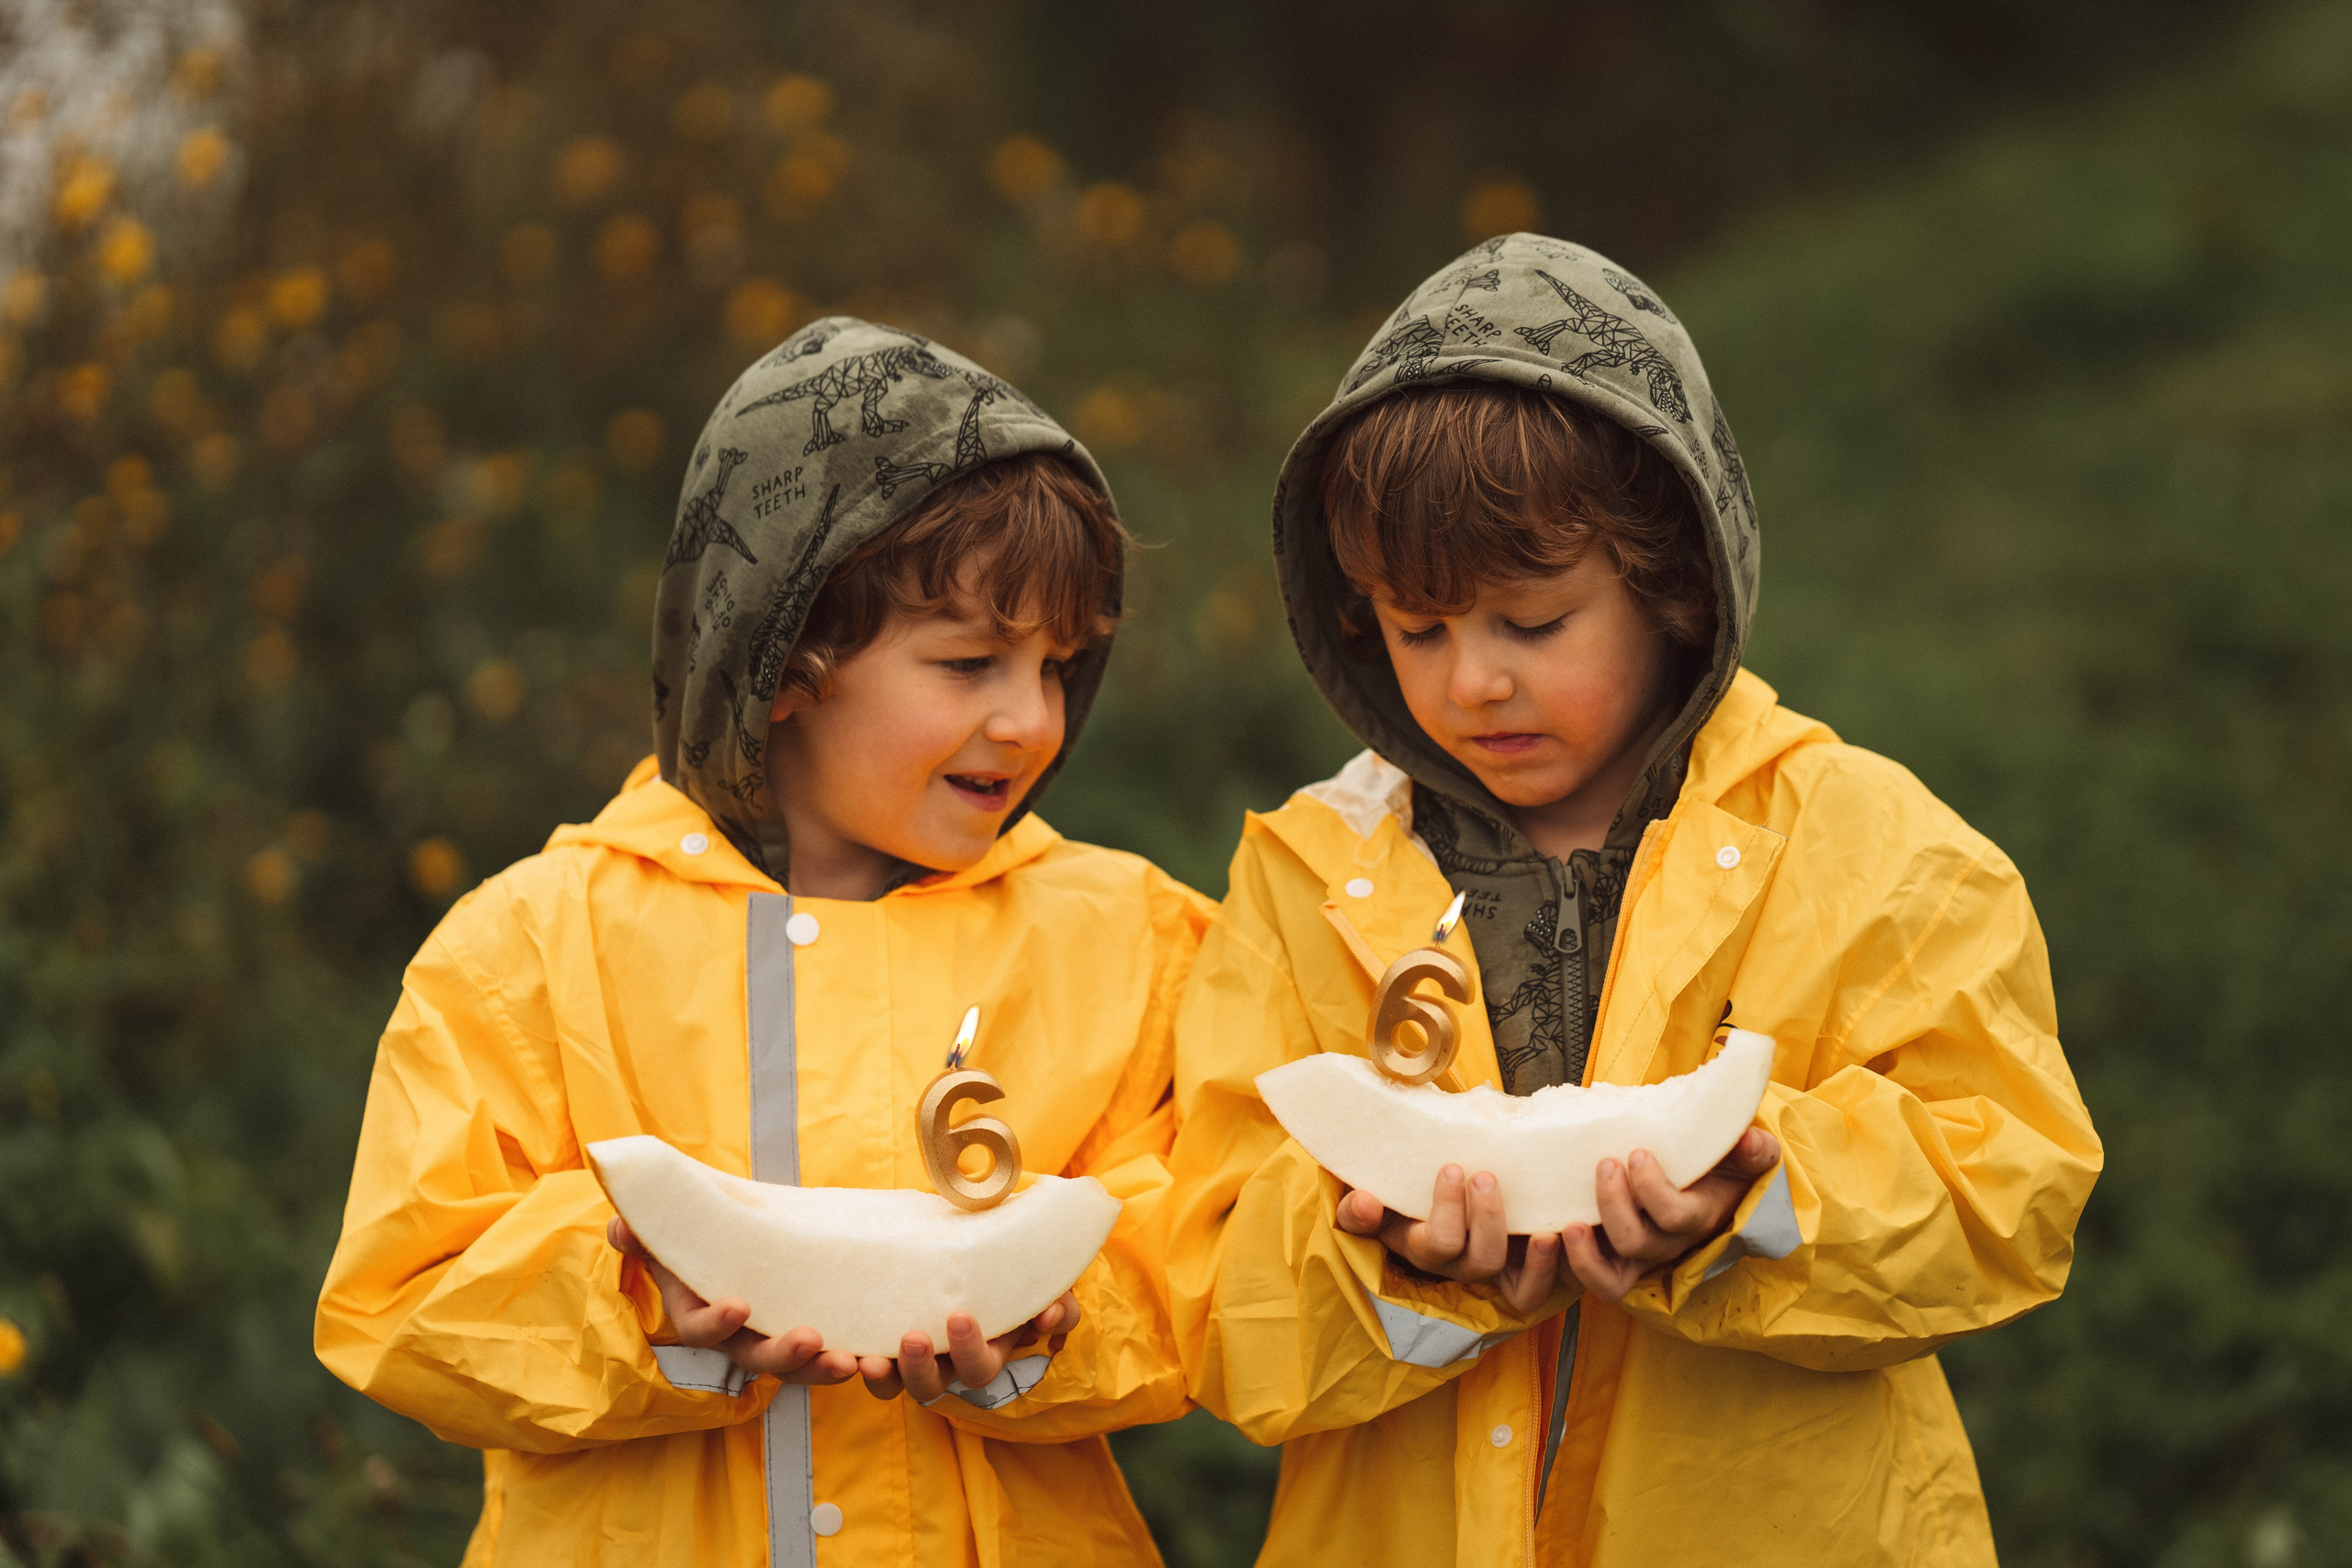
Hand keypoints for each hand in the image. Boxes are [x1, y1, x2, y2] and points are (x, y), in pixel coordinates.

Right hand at [606, 1217, 859, 1384]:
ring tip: (852, 1361)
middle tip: (811, 1339)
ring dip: (822, 1368)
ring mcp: (773, 1340)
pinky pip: (827, 1356)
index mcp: (699, 1313)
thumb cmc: (697, 1238)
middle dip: (783, 1354)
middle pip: (755, 1358)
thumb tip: (623, 1226)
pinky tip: (876, 1357)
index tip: (738, 1305)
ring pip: (796, 1367)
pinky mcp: (809, 1336)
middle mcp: (736, 1337)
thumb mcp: (668, 1231)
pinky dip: (850, 1358)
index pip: (700, 1330)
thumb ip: (643, 1231)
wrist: (734, 1241)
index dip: (716, 1322)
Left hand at [856, 1292, 1080, 1403]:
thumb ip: (1056, 1301)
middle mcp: (947, 1363)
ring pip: (894, 1384)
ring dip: (881, 1376)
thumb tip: (1049, 1316)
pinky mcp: (882, 1341)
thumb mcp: (1042, 1285)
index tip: (959, 1317)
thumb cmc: (1011, 1271)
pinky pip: (865, 1361)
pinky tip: (838, 1347)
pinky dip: (850, 1360)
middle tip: (913, 1338)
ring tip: (866, 1357)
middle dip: (922, 1368)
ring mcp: (912, 1357)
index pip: (978, 1369)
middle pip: (933, 1387)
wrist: (973, 1249)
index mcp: (986, 1351)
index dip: (969, 1351)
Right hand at [1333, 1165, 1560, 1314]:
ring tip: (1542, 1225)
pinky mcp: (1523, 1270)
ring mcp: (1494, 1271)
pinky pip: (1540, 1291)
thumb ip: (1357, 1208)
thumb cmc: (1403, 1189)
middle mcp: (1459, 1266)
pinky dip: (1553, 1270)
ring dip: (1533, 1257)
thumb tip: (1365, 1203)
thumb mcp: (1372, 1199)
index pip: (1437, 1244)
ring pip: (1519, 1287)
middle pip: (1481, 1261)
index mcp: (1423, 1246)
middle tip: (1486, 1176)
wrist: (1432, 1185)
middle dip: (1488, 1219)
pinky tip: (1561, 1234)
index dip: (1446, 1211)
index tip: (1452, 1168)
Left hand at [1560, 1127, 1782, 1301]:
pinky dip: (1569, 1267)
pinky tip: (1551, 1235)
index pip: (1676, 1217)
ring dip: (1585, 1254)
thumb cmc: (1718, 1165)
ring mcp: (1637, 1258)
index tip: (1639, 1154)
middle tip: (1604, 1163)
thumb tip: (1750, 1141)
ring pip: (1610, 1280)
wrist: (1703, 1185)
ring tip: (1568, 1221)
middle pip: (1637, 1243)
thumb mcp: (1744, 1154)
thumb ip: (1754, 1149)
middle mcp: (1666, 1244)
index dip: (1653, 1190)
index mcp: (1697, 1216)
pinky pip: (1589, 1282)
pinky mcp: (1612, 1260)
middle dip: (1614, 1205)